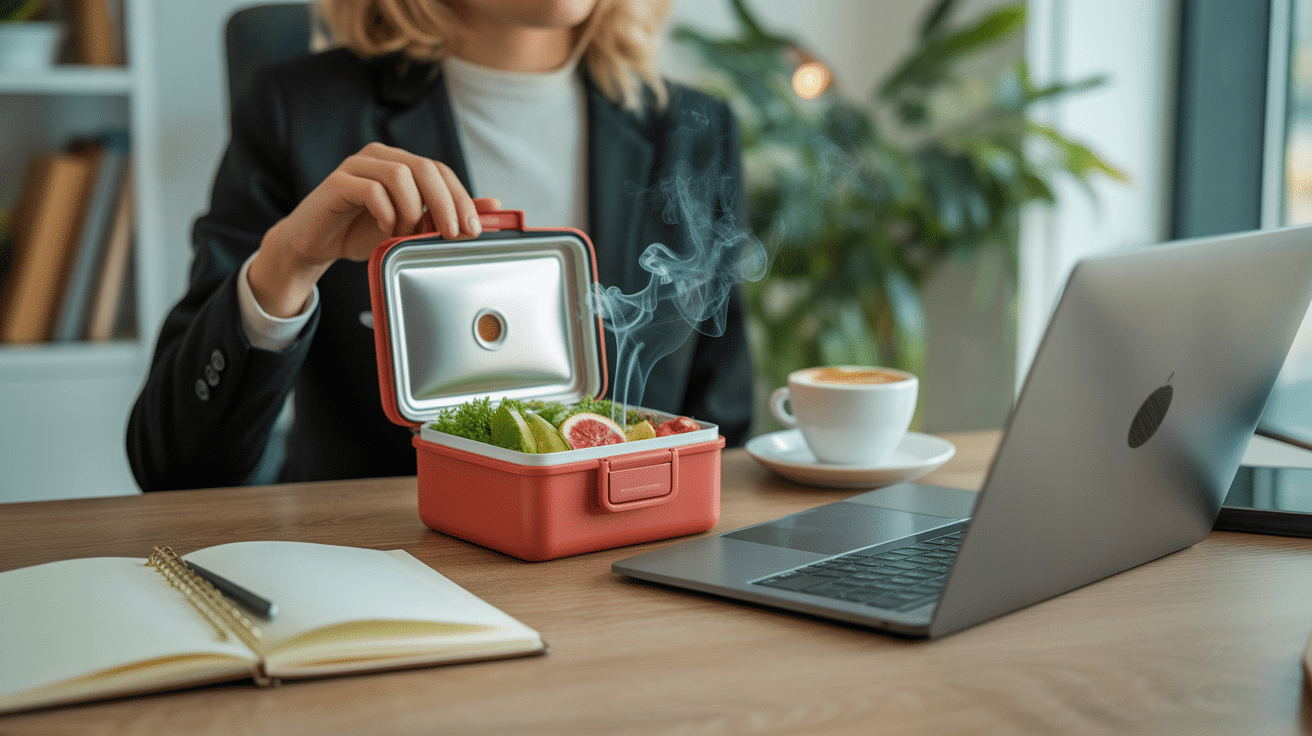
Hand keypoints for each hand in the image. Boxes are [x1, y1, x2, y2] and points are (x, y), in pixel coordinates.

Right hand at [248, 143, 495, 317]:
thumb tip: (493, 205)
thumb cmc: (361, 232)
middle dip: (446, 204)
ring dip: (411, 211)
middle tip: (452, 234)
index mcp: (401, 164)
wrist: (314, 243)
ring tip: (405, 233)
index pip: (440, 171)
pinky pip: (370, 189)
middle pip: (425, 168)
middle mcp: (381, 157)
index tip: (472, 229)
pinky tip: (384, 227)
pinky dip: (385, 211)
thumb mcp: (411, 228)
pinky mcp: (337, 182)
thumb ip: (446, 215)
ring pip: (400, 176)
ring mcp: (357, 166)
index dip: (461, 198)